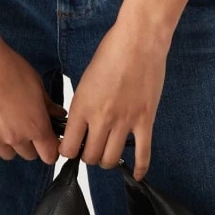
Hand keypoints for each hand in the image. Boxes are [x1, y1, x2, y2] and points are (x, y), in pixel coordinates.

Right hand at [0, 42, 65, 165]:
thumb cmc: (9, 69)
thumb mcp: (36, 84)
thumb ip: (48, 104)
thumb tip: (59, 114)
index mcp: (36, 126)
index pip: (50, 155)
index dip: (51, 149)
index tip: (48, 142)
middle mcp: (17, 137)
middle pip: (29, 155)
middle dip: (31, 144)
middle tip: (25, 127)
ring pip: (8, 155)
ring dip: (10, 146)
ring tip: (5, 127)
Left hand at [59, 13, 167, 180]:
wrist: (140, 40)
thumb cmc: (111, 52)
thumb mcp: (85, 79)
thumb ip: (82, 105)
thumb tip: (80, 125)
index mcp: (82, 107)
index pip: (69, 148)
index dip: (68, 153)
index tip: (72, 149)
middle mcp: (101, 118)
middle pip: (90, 157)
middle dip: (88, 157)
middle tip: (92, 148)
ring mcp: (125, 121)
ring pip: (111, 159)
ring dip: (108, 160)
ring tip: (108, 152)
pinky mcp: (145, 120)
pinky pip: (143, 153)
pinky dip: (140, 168)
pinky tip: (137, 174)